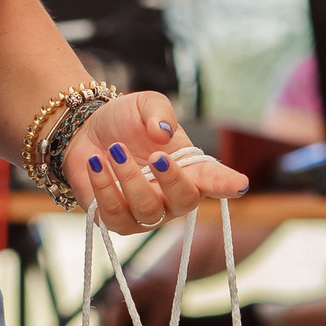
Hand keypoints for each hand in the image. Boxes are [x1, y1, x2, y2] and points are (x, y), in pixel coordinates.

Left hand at [61, 91, 248, 235]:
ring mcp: (146, 214)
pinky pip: (113, 214)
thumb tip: (163, 132)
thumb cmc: (126, 121)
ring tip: (114, 150)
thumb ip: (159, 111)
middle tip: (155, 156)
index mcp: (190, 170)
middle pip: (184, 201)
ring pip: (147, 210)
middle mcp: (172, 197)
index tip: (239, 184)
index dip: (228, 184)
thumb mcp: (145, 104)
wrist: (86, 131)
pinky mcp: (116, 220)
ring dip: (130, 178)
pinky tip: (96, 163)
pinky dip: (104, 186)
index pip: (215, 180)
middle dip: (171, 179)